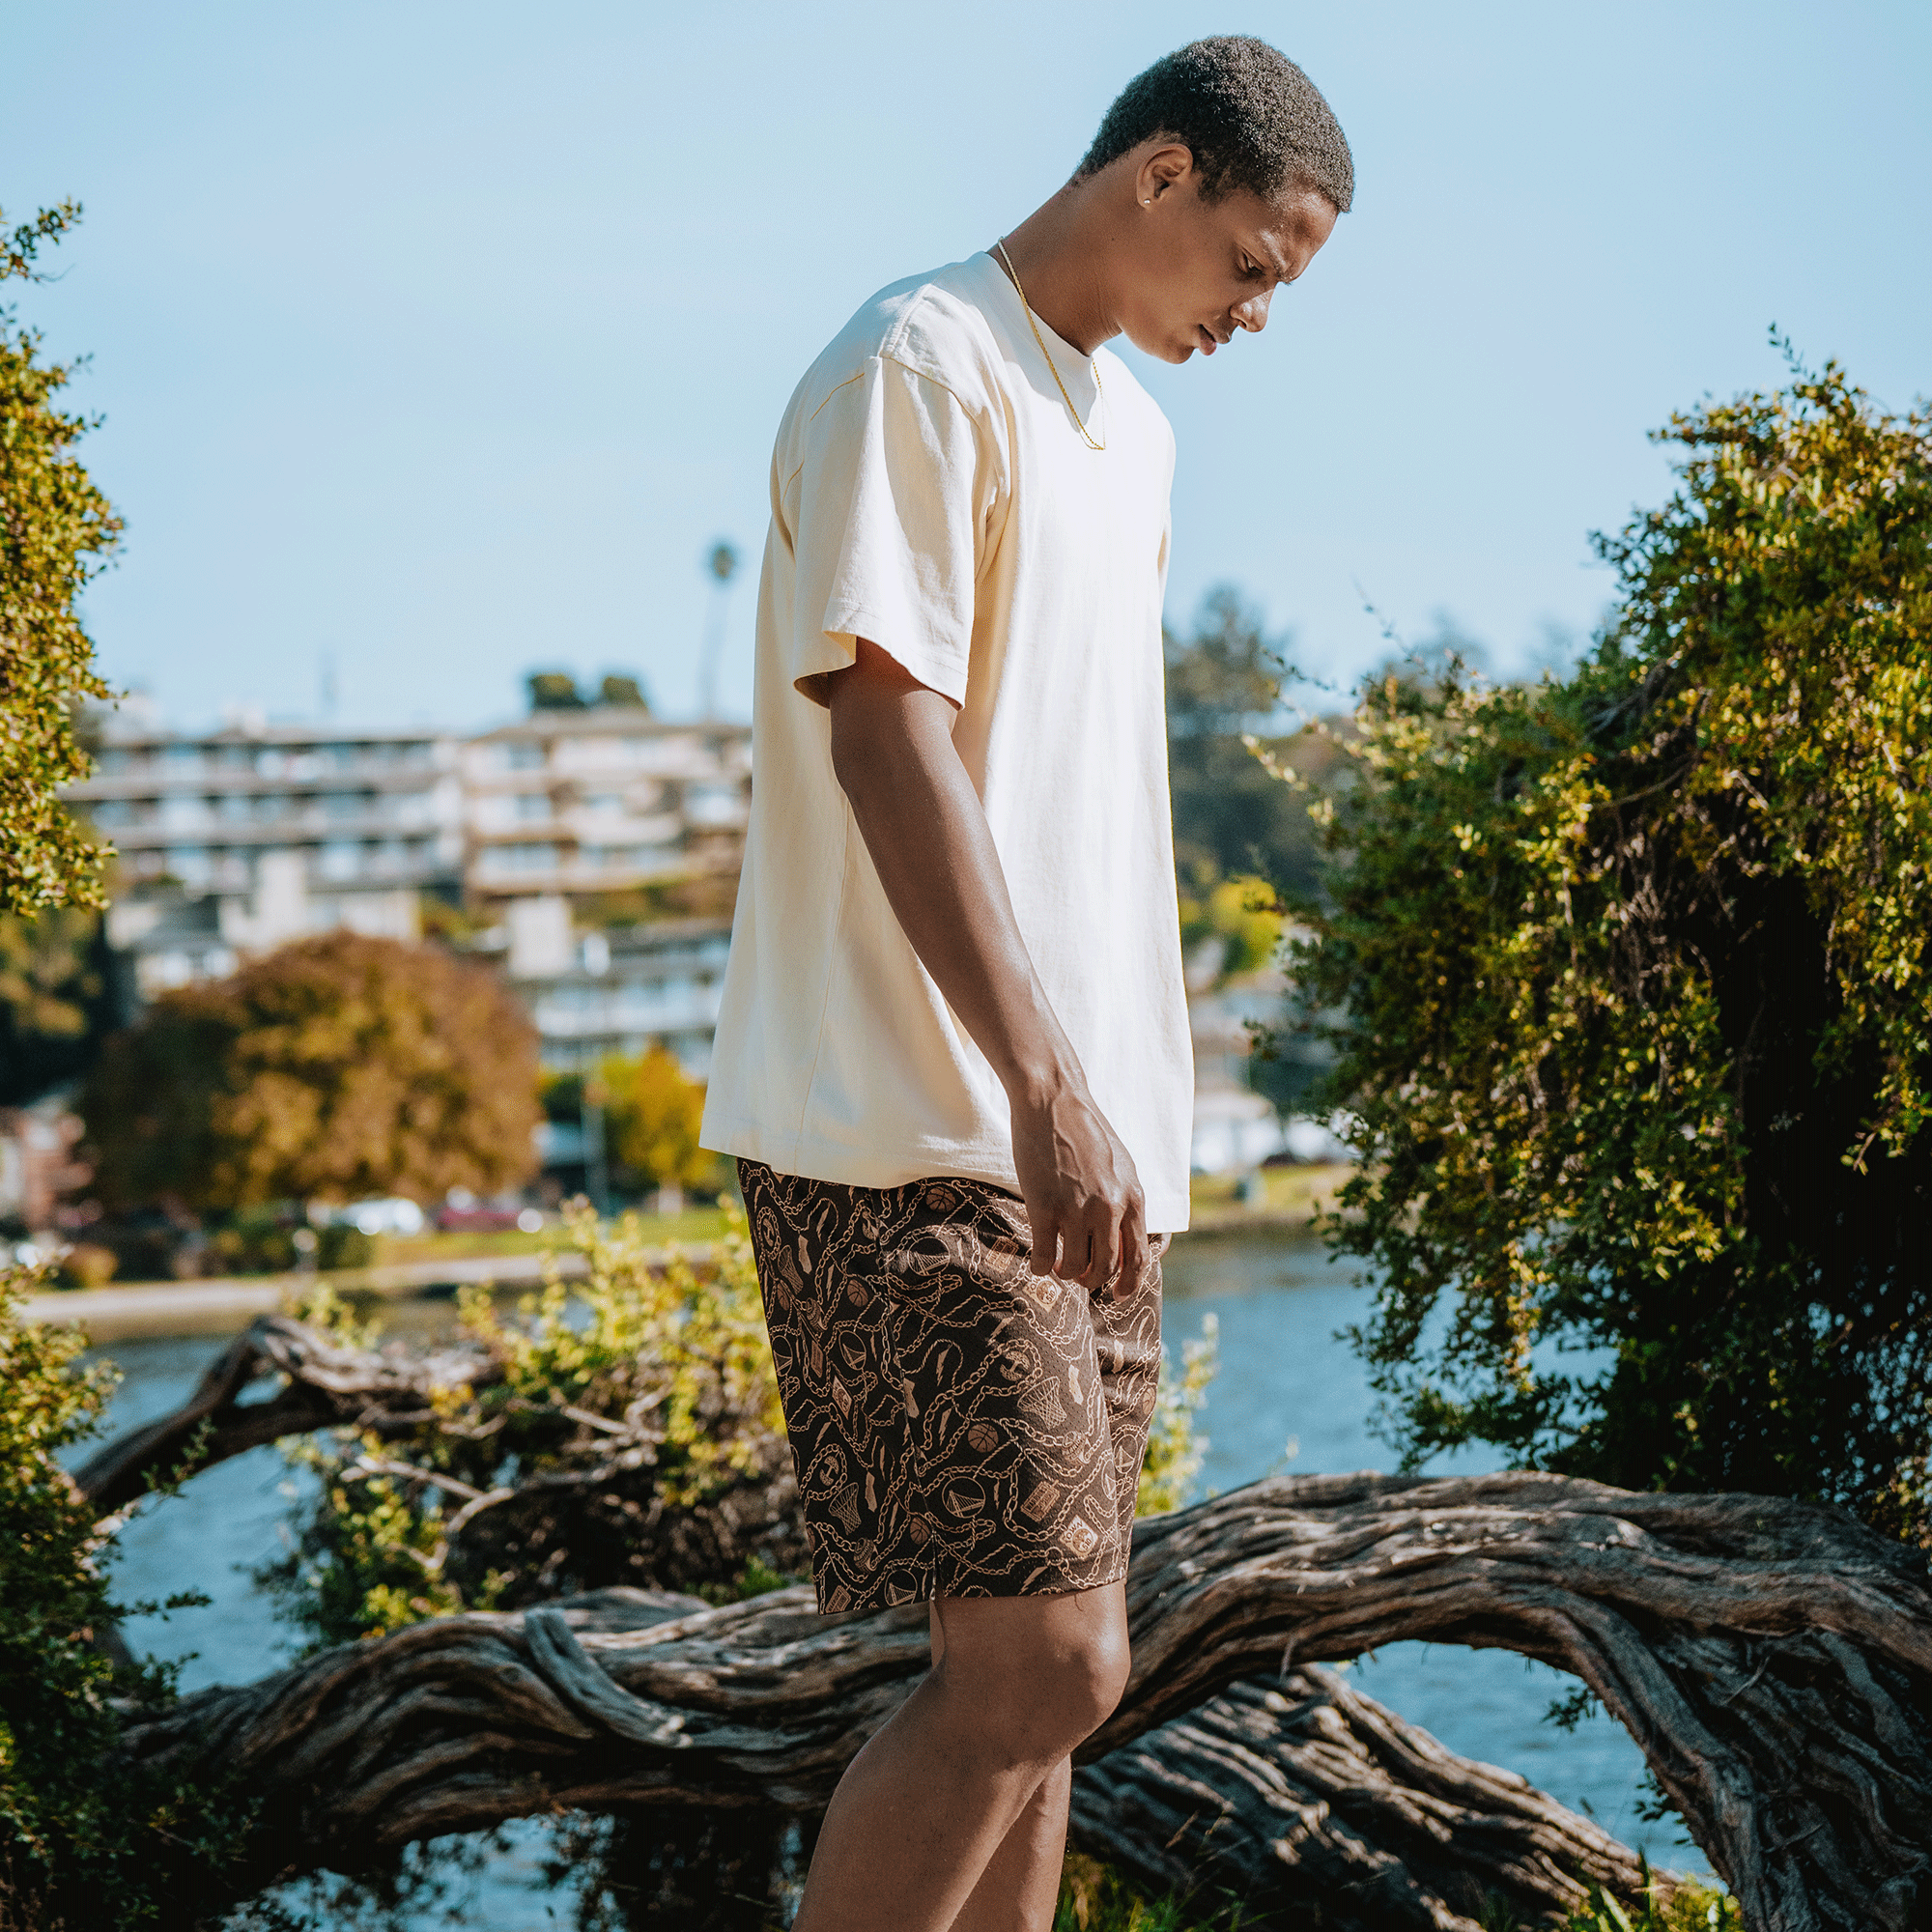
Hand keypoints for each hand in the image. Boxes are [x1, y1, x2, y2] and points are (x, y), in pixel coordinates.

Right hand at [1009, 1080, 1147, 1299]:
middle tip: (1079, 1278)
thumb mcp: (1120, 1165)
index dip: (1129, 1284)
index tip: (1117, 1295)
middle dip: (1092, 1281)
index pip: (1139, 1257)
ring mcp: (1076, 1209)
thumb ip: (1124, 1199)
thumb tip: (1123, 1234)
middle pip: (1107, 1267)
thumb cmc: (1084, 1130)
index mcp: (1132, 1197)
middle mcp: (1109, 1207)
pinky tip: (1038, 1262)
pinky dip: (1041, 1266)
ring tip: (1057, 1267)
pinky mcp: (1045, 1207)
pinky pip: (1044, 1255)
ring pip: (1076, 1267)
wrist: (1053, 1101)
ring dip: (1066, 1274)